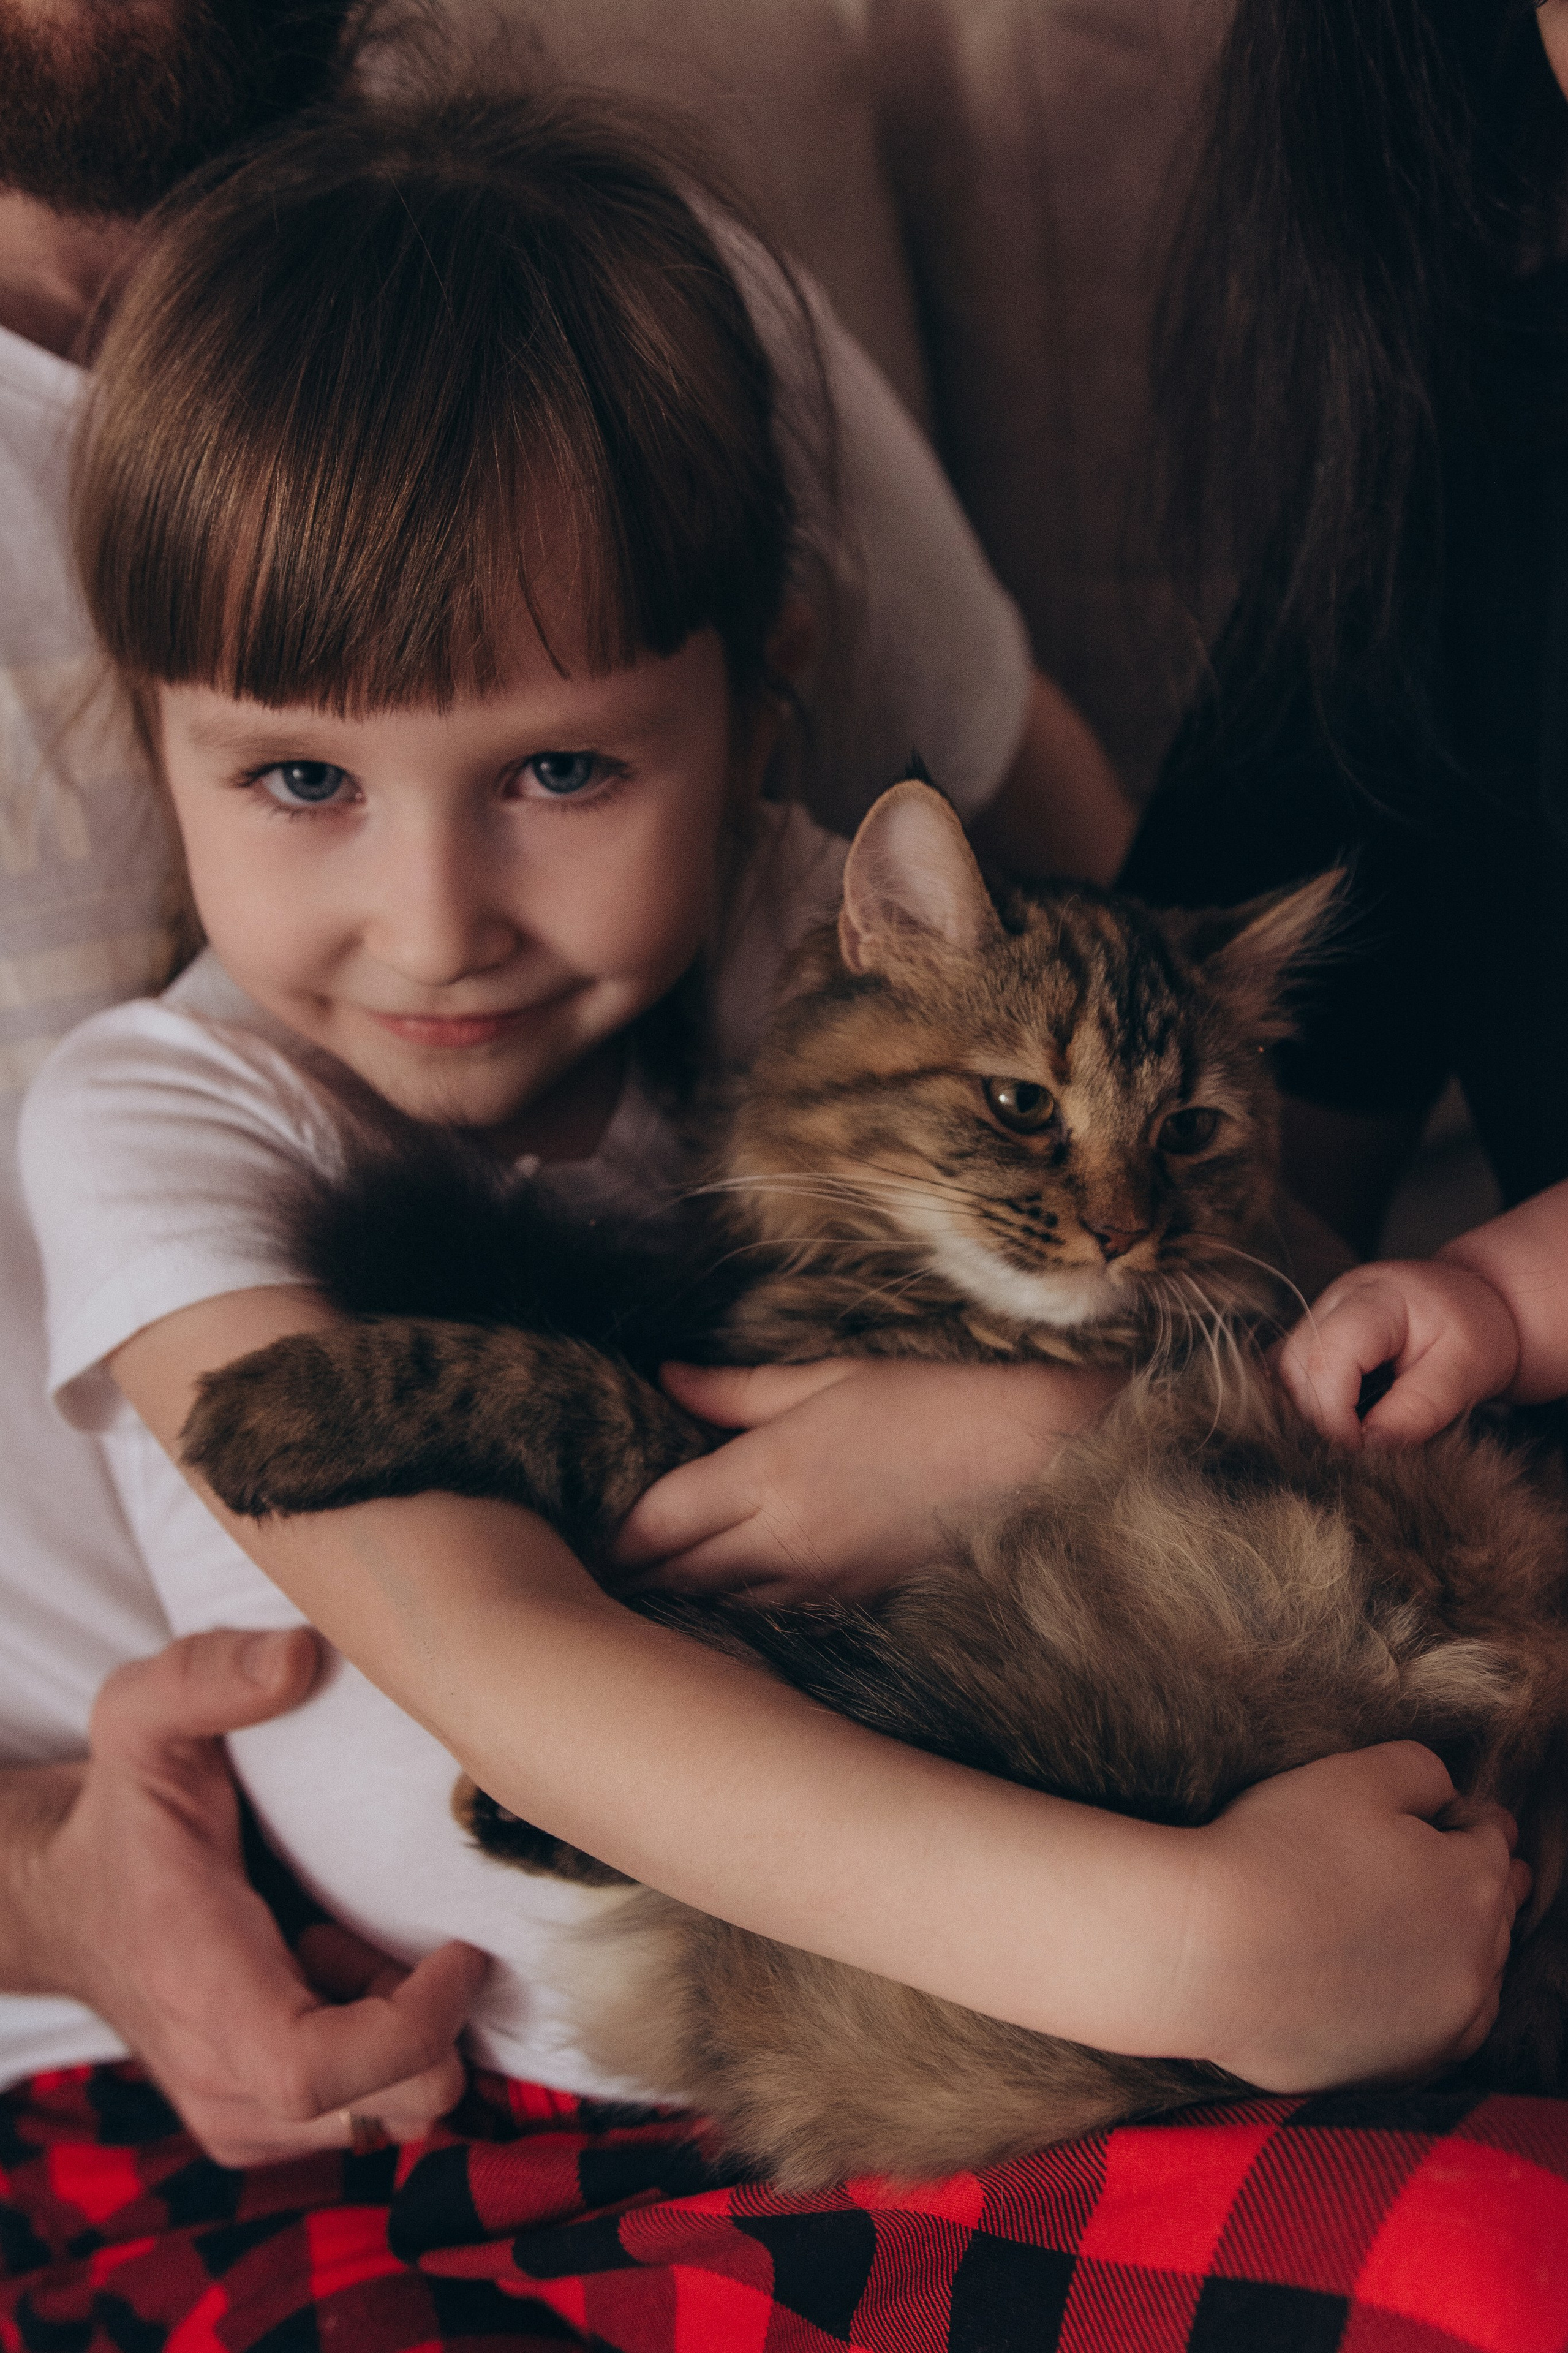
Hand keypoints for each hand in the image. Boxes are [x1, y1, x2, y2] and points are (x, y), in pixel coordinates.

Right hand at [19, 1628, 486, 2166]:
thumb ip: (208, 1672)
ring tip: (350, 1938)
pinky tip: (334, 1965)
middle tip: (399, 1929)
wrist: (63, 1898)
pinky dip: (378, 2050)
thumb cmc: (119, 1809)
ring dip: (401, 2032)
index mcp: (202, 1987)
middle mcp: (217, 2076)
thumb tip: (298, 1654)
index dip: (415, 2026)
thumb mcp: (143, 1717)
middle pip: (387, 2107)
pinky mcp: (253, 2120)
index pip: (317, 2069)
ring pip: (385, 2114)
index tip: (461, 1949)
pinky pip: (360, 2113)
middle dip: (432, 2022)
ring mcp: (236, 2112)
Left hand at [611, 1357, 1122, 1601]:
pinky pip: (770, 1626)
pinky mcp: (854, 1610)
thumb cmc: (936, 1403)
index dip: (605, 1538)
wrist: (1037, 1457)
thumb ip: (738, 1390)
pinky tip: (710, 1623)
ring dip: (670, 1610)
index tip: (565, 1542)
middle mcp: (782, 1542)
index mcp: (766, 1474)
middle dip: (621, 1584)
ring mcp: (819, 1587)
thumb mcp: (832, 1377)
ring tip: (621, 1612)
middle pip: (672, 1579)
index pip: (653, 1522)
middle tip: (572, 1588)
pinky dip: (731, 1623)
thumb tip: (665, 1379)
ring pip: (716, 1613)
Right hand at [1182, 1743, 1528, 2090]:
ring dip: (1466, 1952)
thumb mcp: (1351, 1775)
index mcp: (1470, 1882)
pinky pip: (1445, 2038)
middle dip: (1480, 1886)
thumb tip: (1447, 1795)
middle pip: (1495, 1913)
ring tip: (1439, 1931)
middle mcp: (1473, 1961)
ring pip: (1479, 1981)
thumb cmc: (1273, 1854)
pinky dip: (1440, 2011)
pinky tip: (1412, 1991)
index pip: (1494, 1842)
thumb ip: (1421, 1770)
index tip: (1458, 1818)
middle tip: (1459, 1869)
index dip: (1473, 1822)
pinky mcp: (1400, 2071)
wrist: (1206, 1954)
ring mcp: (1441, 2027)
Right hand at [1275, 1259, 1519, 1446]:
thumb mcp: (1466, 1370)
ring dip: (1304, 1416)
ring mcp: (1316, 1316)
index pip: (1328, 1358)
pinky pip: (1287, 1375)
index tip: (1361, 1456)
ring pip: (1281, 1373)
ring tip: (1340, 1448)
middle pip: (1293, 1366)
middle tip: (1350, 1461)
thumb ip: (1420, 1408)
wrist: (1476, 1301)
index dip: (1334, 1417)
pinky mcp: (1312, 1336)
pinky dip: (1302, 1405)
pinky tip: (1328, 1429)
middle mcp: (1332, 1301)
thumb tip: (1371, 1448)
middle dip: (1315, 1420)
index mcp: (1373, 1298)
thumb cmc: (1475, 1331)